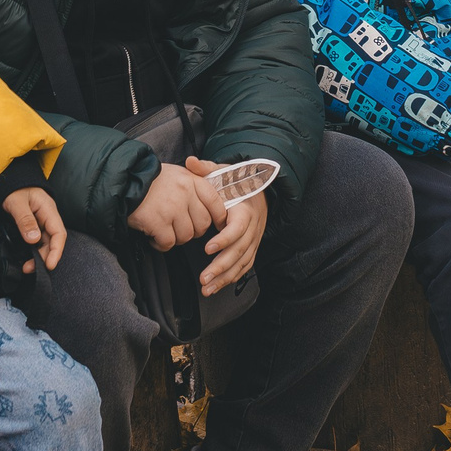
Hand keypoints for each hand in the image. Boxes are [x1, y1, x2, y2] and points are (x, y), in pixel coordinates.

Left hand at [2, 186, 66, 273]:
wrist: (7, 181)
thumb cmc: (13, 188)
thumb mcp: (17, 202)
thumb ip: (25, 220)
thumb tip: (33, 240)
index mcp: (48, 210)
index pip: (58, 233)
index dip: (56, 250)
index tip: (49, 265)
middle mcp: (47, 218)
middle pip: (52, 241)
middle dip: (44, 257)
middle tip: (30, 269)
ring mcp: (41, 223)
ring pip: (44, 243)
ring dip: (38, 257)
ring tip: (27, 267)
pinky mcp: (33, 227)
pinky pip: (36, 242)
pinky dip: (33, 252)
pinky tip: (26, 259)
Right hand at [126, 161, 223, 251]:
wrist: (124, 181)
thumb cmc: (151, 180)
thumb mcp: (177, 175)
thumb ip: (195, 188)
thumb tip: (213, 210)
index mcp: (192, 180)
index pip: (215, 202)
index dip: (218, 217)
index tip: (216, 226)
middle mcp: (184, 193)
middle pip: (202, 224)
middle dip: (193, 231)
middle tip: (178, 227)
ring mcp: (171, 207)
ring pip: (186, 236)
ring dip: (175, 238)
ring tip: (163, 230)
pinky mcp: (157, 221)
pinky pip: (168, 242)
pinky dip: (160, 244)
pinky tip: (153, 236)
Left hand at [185, 157, 267, 295]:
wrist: (259, 191)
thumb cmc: (237, 183)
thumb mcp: (223, 172)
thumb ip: (207, 169)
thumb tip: (190, 162)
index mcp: (245, 209)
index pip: (237, 228)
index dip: (224, 239)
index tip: (207, 248)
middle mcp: (253, 227)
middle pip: (239, 251)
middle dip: (221, 266)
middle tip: (204, 277)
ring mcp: (254, 240)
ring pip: (242, 263)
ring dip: (225, 277)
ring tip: (207, 288)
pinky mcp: (251, 248)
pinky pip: (244, 267)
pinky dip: (232, 278)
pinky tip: (217, 286)